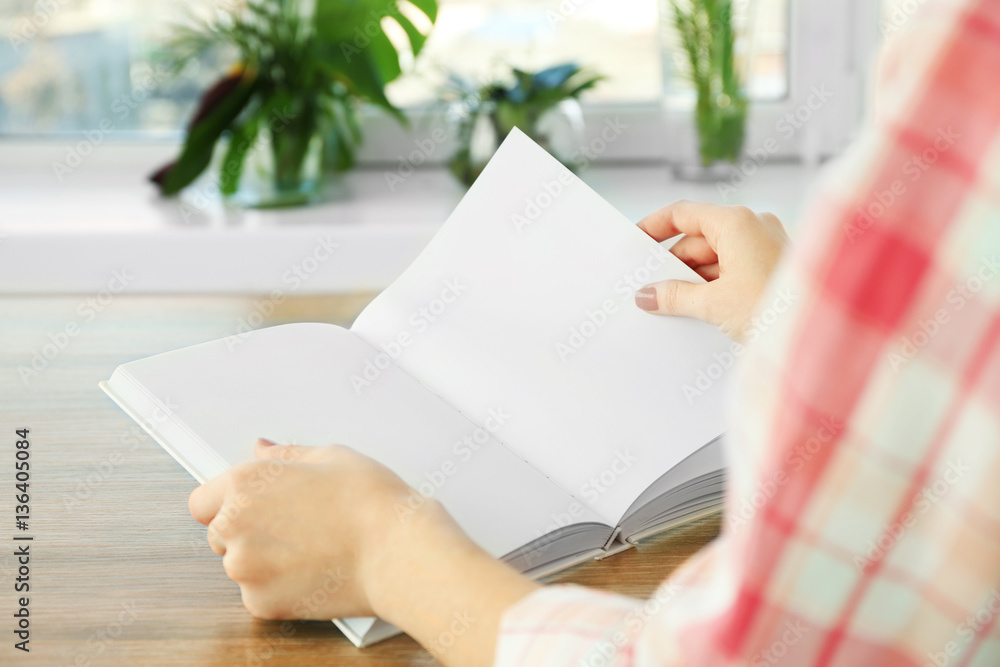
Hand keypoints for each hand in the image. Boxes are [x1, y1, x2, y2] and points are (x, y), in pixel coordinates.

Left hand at [188, 440, 421, 619]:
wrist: (398, 552)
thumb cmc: (371, 502)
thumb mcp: (331, 457)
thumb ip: (286, 456)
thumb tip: (264, 449)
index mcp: (245, 484)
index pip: (203, 500)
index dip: (228, 501)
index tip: (252, 505)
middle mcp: (235, 526)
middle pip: (220, 532)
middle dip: (249, 529)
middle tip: (296, 524)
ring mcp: (246, 569)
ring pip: (240, 564)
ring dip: (264, 559)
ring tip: (312, 546)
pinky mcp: (262, 603)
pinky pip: (259, 593)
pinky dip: (280, 586)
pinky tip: (314, 569)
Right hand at [634, 201, 788, 339]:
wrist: (824, 337)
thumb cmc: (774, 309)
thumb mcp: (713, 304)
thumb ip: (674, 296)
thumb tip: (647, 295)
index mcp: (737, 222)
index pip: (683, 213)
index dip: (654, 227)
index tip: (635, 243)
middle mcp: (754, 227)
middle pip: (698, 239)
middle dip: (674, 266)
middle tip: (649, 289)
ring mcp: (767, 247)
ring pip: (716, 258)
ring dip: (693, 281)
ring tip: (672, 307)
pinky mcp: (775, 269)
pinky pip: (734, 271)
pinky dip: (715, 287)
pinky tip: (700, 311)